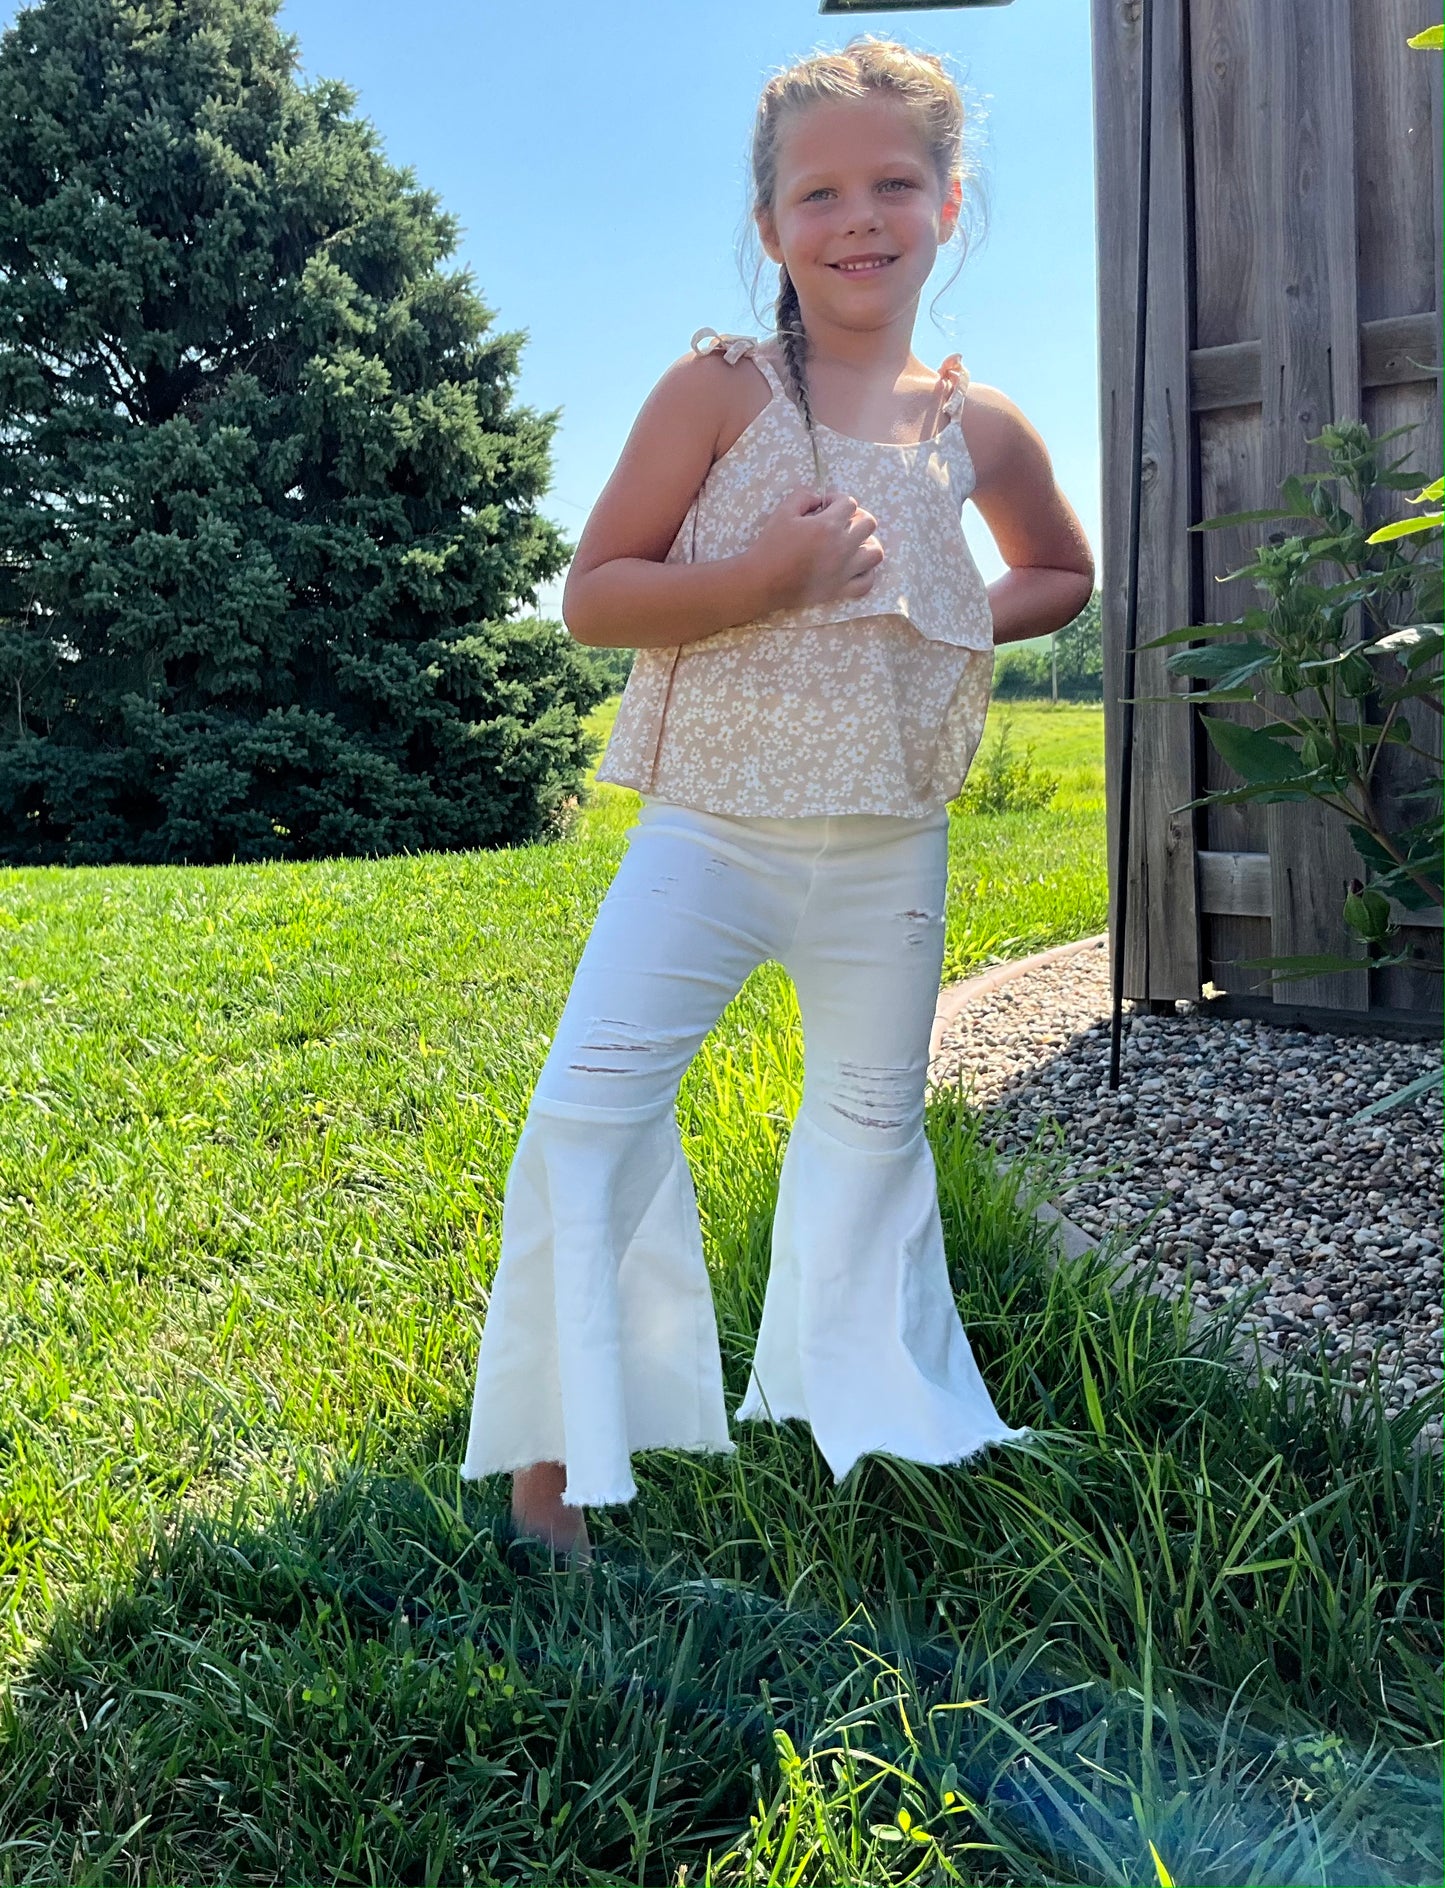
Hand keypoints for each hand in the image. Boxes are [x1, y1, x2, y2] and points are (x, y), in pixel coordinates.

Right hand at [747, 486, 884, 611]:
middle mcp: (841, 547)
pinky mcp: (840, 590)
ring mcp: (844, 570)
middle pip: (869, 523)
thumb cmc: (771, 545)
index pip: (849, 503)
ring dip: (867, 544)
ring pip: (875, 552)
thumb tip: (819, 499)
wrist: (762, 581)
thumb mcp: (783, 511)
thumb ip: (804, 496)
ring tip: (853, 544)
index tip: (825, 507)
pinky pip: (867, 582)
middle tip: (840, 523)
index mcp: (828, 526)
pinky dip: (865, 573)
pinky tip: (853, 567)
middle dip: (856, 518)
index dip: (837, 500)